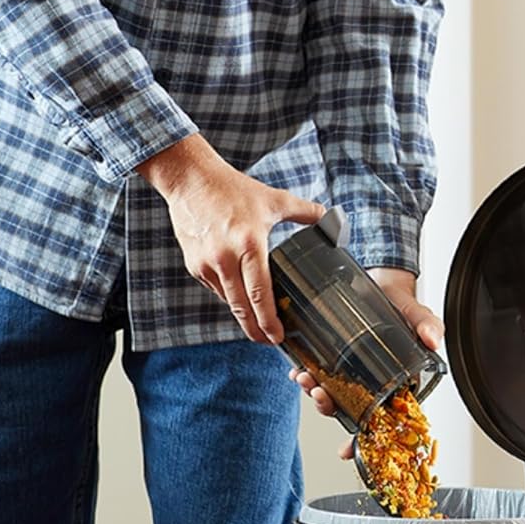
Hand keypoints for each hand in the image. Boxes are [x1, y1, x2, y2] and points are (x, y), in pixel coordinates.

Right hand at [138, 133, 323, 344]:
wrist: (190, 181)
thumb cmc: (235, 190)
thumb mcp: (275, 199)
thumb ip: (307, 212)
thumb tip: (334, 219)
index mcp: (249, 244)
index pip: (260, 293)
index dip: (269, 320)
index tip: (279, 337)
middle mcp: (225, 258)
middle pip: (242, 308)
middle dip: (256, 331)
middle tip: (270, 342)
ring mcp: (207, 264)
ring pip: (228, 300)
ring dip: (243, 315)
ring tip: (258, 325)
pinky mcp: (194, 265)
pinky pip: (215, 289)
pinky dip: (229, 295)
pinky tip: (241, 297)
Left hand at [289, 268, 444, 459]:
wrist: (383, 281)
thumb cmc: (404, 304)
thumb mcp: (418, 314)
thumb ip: (428, 326)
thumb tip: (433, 339)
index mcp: (395, 382)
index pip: (382, 418)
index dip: (364, 438)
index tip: (348, 451)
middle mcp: (371, 380)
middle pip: (348, 408)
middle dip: (329, 407)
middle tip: (320, 395)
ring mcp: (351, 370)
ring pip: (330, 392)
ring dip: (314, 391)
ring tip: (304, 378)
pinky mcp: (333, 355)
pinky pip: (318, 372)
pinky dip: (305, 373)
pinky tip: (298, 368)